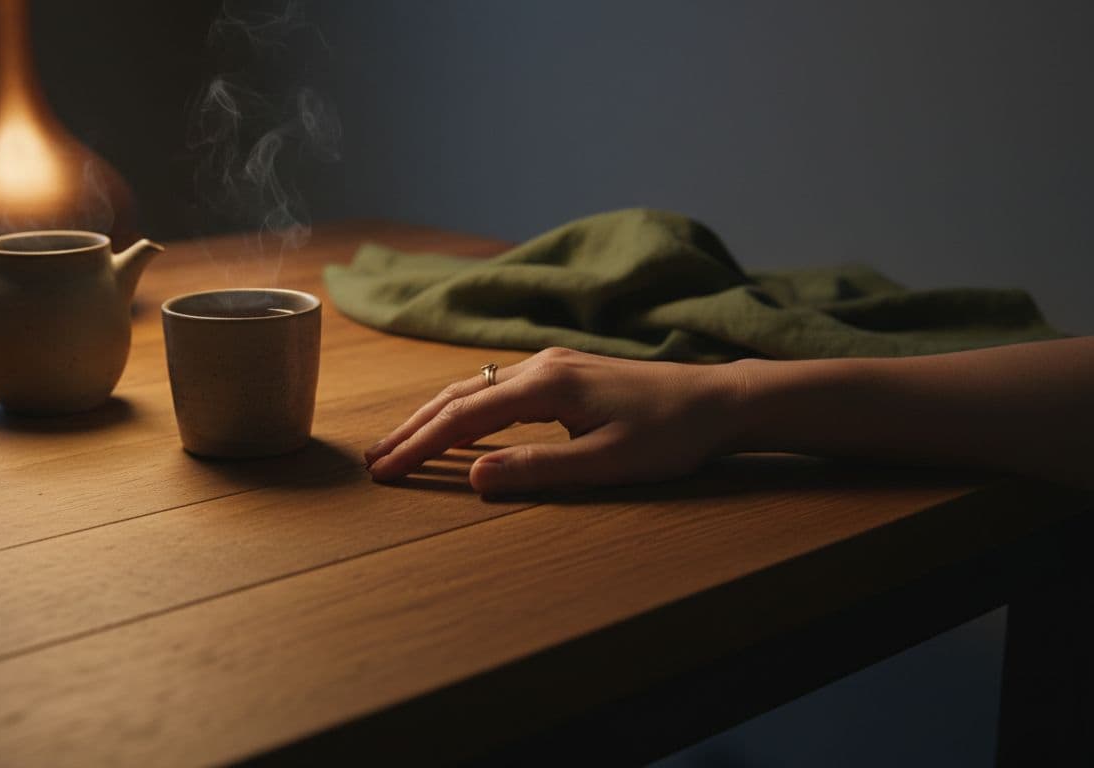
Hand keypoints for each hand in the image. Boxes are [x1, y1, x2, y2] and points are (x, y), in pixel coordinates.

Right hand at [364, 347, 747, 494]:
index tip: (384, 471)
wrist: (718, 401)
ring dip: (435, 416)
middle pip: (458, 395)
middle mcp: (540, 365)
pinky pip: (497, 388)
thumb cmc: (669, 436)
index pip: (464, 417)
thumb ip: (536, 470)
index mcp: (546, 386)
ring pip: (475, 388)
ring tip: (401, 443)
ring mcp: (551, 364)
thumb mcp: (605, 464)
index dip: (420, 446)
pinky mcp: (564, 371)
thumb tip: (470, 477)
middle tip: (374, 459)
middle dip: (413, 428)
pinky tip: (458, 424)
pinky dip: (465, 408)